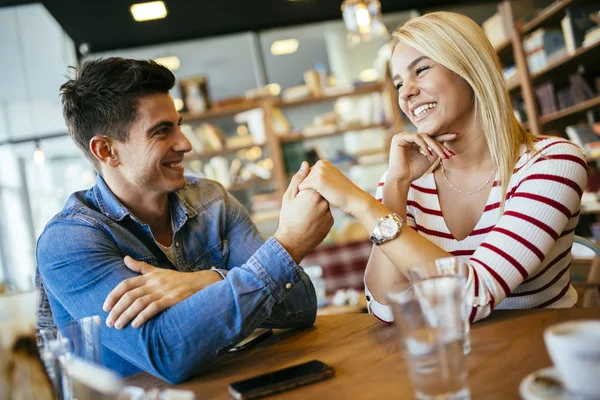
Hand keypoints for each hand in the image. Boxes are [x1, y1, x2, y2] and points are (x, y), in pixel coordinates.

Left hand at [103, 256, 221, 328]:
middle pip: (129, 295)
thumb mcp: (158, 270)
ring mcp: (163, 290)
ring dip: (126, 315)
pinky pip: (154, 307)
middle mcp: (154, 282)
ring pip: (139, 302)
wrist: (201, 283)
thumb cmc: (178, 279)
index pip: (125, 284)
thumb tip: (125, 258)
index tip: (105, 307)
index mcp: (149, 276)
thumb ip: (141, 267)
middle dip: (117, 310)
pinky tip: (136, 324)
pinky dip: (143, 316)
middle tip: (109, 322)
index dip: (113, 296)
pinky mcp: (172, 299)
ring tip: (119, 325)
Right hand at [273, 162, 333, 263]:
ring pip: (323, 203)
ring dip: (316, 206)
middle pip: (320, 191)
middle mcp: (324, 201)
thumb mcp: (289, 197)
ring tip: (304, 215)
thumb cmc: (288, 218)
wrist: (293, 242)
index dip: (305, 188)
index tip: (298, 196)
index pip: (314, 182)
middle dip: (311, 196)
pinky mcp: (331, 222)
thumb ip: (298, 179)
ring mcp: (329, 212)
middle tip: (301, 206)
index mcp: (313, 193)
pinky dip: (319, 215)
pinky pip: (326, 214)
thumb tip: (305, 164)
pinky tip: (309, 222)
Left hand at [298, 160, 369, 215]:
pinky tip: (317, 198)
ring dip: (308, 192)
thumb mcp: (329, 179)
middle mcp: (320, 164)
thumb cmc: (341, 192)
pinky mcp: (317, 180)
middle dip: (310, 188)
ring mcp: (319, 171)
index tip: (324, 190)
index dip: (312, 185)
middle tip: (324, 194)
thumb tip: (303, 166)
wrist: (354, 199)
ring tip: (322, 195)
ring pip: (302, 183)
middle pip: (304, 178)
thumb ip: (318, 174)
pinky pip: (302, 187)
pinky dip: (305, 195)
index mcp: (323, 162)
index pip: (307, 174)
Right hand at [387, 132, 456, 182]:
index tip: (455, 135)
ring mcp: (402, 137)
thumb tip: (447, 139)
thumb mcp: (429, 158)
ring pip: (423, 136)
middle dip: (440, 145)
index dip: (443, 137)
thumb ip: (436, 149)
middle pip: (428, 136)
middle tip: (449, 153)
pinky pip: (416, 137)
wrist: (402, 179)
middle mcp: (407, 138)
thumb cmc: (414, 171)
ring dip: (434, 145)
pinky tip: (428, 153)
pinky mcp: (398, 138)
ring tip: (441, 155)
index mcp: (413, 142)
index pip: (429, 138)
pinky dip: (424, 145)